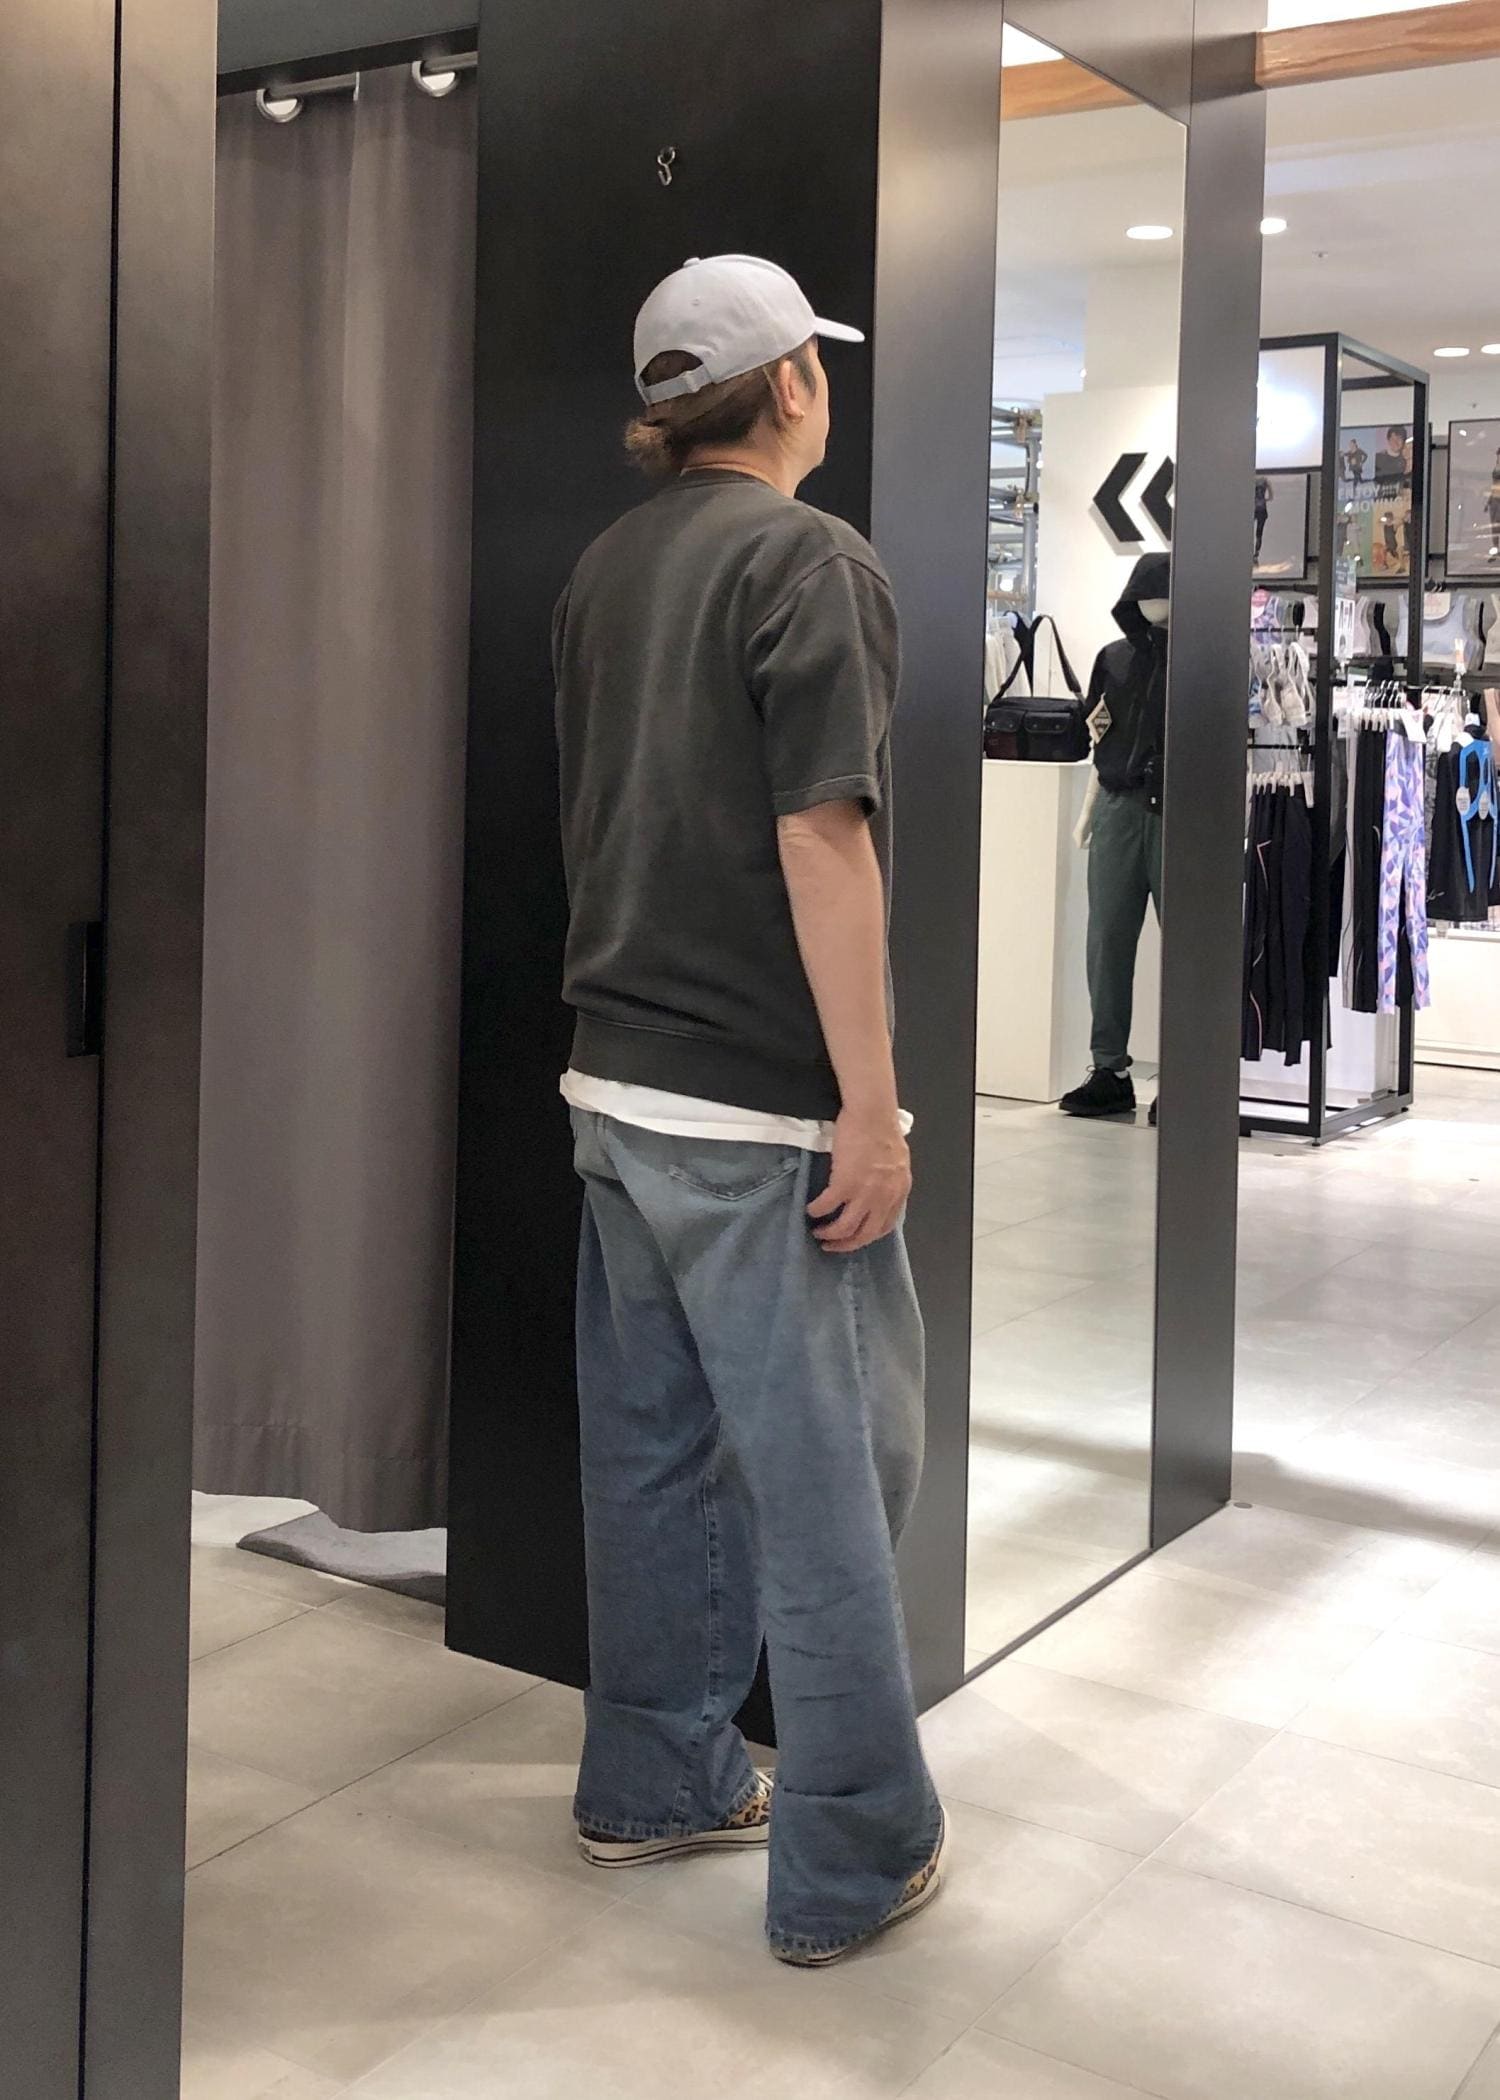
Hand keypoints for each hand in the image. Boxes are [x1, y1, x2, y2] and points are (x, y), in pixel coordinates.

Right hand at [807, 1108, 911, 1253]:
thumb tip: (878, 1190)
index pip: (885, 1226)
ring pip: (845, 1227)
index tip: (854, 1238)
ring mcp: (865, 1192)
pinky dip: (816, 1211)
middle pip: (865, 1234)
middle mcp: (884, 1197)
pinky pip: (827, 1206)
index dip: (867, 1236)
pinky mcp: (845, 1183)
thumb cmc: (883, 1129)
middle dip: (846, 1245)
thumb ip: (889, 1181)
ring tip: (817, 1232)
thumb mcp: (897, 1162)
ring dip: (829, 1234)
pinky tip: (810, 1210)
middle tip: (831, 1246)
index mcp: (898, 1191)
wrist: (872, 1113)